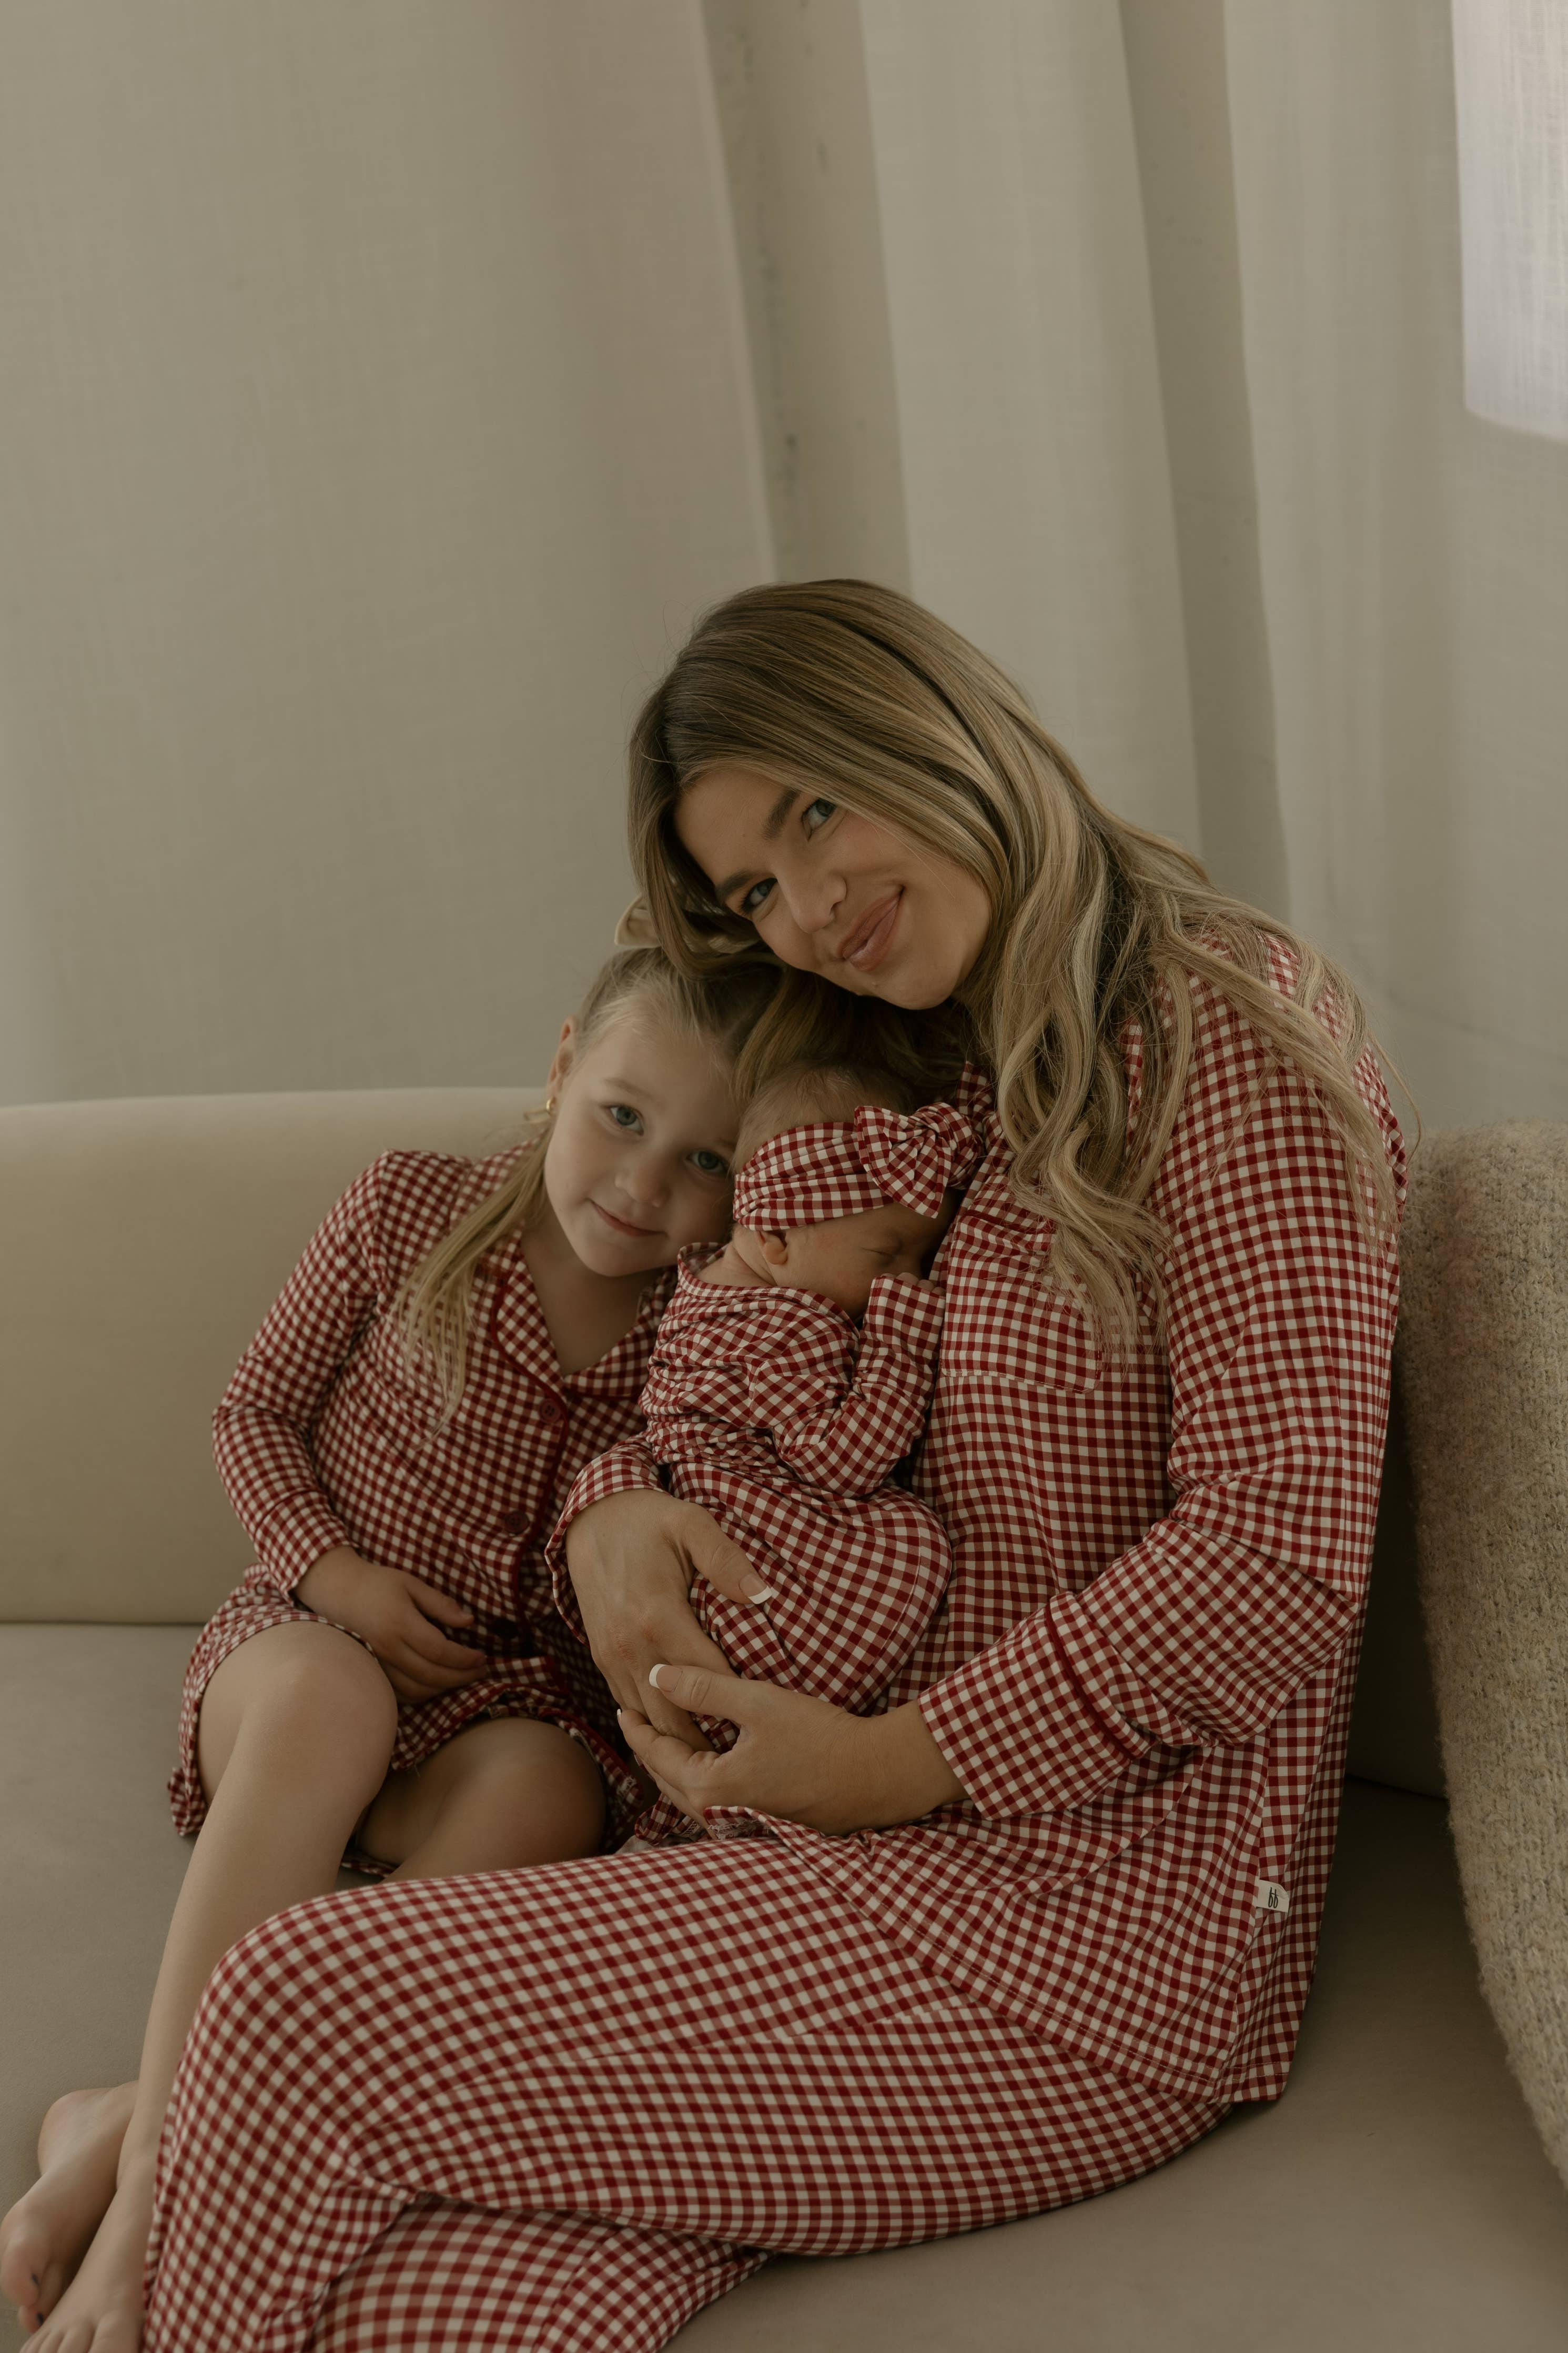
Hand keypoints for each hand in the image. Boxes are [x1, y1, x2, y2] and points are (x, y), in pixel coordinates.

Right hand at [294, 1547, 487, 1702]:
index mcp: (401, 1623)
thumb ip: (440, 1604)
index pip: (440, 1651)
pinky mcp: (373, 1671)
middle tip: (480, 1671)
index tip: (482, 1658)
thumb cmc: (378, 1584)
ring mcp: (379, 1663)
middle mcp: (389, 1648)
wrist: (338, 1592)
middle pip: (432, 1675)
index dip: (465, 1659)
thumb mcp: (411, 1584)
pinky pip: (400, 1694)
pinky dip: (422, 1694)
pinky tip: (436, 1684)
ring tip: (462, 1677)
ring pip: (417, 1690)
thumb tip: (469, 1622)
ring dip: (444, 1689)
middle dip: (461, 1678)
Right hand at [563, 1489, 765, 1739]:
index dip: (735, 1705)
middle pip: (673, 1717)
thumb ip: (726, 1559)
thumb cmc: (649, 1519)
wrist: (591, 1519)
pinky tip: (679, 1736)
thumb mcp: (691, 1522)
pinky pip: (628, 1705)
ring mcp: (611, 1656)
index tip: (765, 1724)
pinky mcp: (601, 1658)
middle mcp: (631, 1645)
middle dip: (708, 1743)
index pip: (706, 1678)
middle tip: (747, 1762)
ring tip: (717, 1763)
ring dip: (679, 1742)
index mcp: (658, 1615)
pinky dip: (653, 1725)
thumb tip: (762, 1594)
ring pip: (647, 1721)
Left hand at [619, 1662, 967, 1833]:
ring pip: (689, 1792)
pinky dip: (697, 1776)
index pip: (655, 1753)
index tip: (624, 1702)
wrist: (877, 1776)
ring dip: (672, 1763)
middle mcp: (718, 1813)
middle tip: (635, 1717)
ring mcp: (741, 1822)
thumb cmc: (820, 1738)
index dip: (636, 1725)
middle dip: (648, 1747)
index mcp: (708, 1787)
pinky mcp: (761, 1820)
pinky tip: (706, 1758)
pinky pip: (713, 1799)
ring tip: (664, 1735)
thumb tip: (656, 1674)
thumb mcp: (758, 1703)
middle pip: (666, 1778)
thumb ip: (703, 1689)